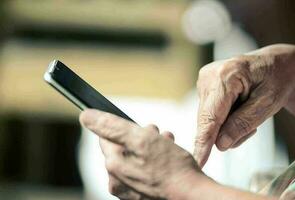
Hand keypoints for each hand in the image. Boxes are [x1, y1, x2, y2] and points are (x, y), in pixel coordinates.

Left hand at [80, 109, 202, 199]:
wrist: (191, 196)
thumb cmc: (172, 169)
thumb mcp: (142, 139)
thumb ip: (112, 127)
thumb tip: (86, 116)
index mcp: (114, 165)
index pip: (107, 136)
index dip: (125, 127)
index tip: (141, 129)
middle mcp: (117, 180)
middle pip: (123, 147)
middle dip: (141, 137)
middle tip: (158, 136)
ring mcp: (129, 189)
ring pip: (134, 158)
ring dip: (150, 147)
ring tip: (167, 146)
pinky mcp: (140, 194)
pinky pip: (142, 172)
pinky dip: (153, 163)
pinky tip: (167, 159)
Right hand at [194, 44, 294, 166]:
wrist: (276, 64)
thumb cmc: (277, 81)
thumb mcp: (268, 104)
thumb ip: (243, 124)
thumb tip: (220, 144)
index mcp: (225, 76)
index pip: (211, 116)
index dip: (204, 141)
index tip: (198, 161)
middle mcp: (208, 76)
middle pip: (208, 121)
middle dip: (228, 132)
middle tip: (254, 127)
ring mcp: (203, 80)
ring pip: (209, 120)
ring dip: (229, 126)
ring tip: (249, 112)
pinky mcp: (204, 87)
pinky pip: (210, 115)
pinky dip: (225, 120)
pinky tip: (240, 109)